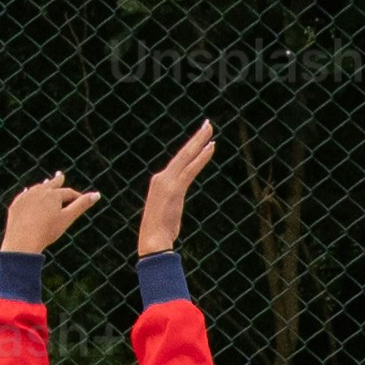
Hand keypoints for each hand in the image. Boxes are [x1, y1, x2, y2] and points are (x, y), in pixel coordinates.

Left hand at [2, 173, 100, 255]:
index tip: (80, 198)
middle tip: (60, 176)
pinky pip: (24, 195)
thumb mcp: (67, 218)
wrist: (23, 240)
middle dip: (57, 181)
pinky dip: (29, 193)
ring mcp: (26, 196)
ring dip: (43, 186)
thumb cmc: (48, 231)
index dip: (75, 196)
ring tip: (46, 183)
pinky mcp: (16, 204)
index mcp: (53, 194)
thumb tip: (97, 194)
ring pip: (37, 188)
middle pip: (51, 184)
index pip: (68, 193)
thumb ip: (81, 205)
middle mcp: (39, 191)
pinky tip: (28, 191)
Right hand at [139, 122, 214, 256]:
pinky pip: (191, 169)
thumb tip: (174, 200)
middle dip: (197, 137)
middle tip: (208, 123)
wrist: (153, 240)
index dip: (191, 148)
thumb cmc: (160, 231)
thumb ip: (172, 199)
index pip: (179, 160)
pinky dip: (201, 158)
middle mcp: (162, 177)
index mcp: (160, 181)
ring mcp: (168, 181)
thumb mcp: (167, 210)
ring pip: (187, 156)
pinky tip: (211, 147)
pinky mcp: (175, 188)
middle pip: (183, 153)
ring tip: (210, 128)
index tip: (201, 138)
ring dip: (200, 141)